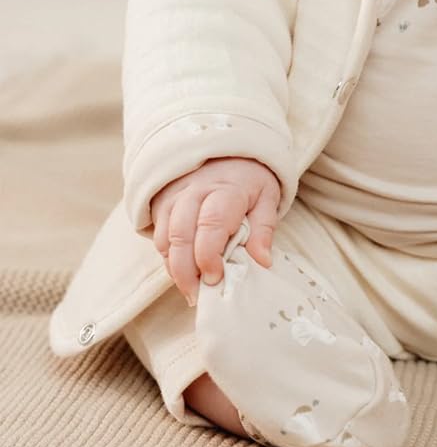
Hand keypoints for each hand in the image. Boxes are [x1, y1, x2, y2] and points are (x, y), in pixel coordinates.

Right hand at [149, 156, 280, 305]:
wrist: (224, 150)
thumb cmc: (249, 179)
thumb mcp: (267, 197)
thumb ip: (264, 229)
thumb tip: (262, 262)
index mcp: (226, 190)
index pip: (211, 224)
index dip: (209, 256)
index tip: (216, 278)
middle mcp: (195, 192)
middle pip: (181, 235)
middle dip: (186, 272)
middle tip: (198, 296)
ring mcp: (175, 198)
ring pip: (165, 238)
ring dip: (175, 269)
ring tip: (191, 290)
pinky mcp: (162, 205)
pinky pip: (159, 237)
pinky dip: (168, 259)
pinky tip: (183, 272)